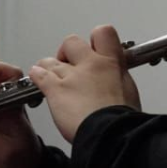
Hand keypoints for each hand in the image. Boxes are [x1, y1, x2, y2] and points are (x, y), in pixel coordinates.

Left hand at [31, 24, 141, 143]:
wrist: (110, 135)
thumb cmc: (122, 120)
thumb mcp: (129, 90)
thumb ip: (118, 76)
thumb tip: (116, 72)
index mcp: (111, 63)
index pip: (103, 33)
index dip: (95, 40)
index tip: (94, 49)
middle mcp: (90, 64)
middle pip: (72, 41)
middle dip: (68, 52)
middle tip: (70, 63)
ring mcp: (71, 76)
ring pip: (51, 60)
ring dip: (50, 67)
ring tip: (53, 76)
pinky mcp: (55, 89)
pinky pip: (39, 75)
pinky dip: (37, 76)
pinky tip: (38, 79)